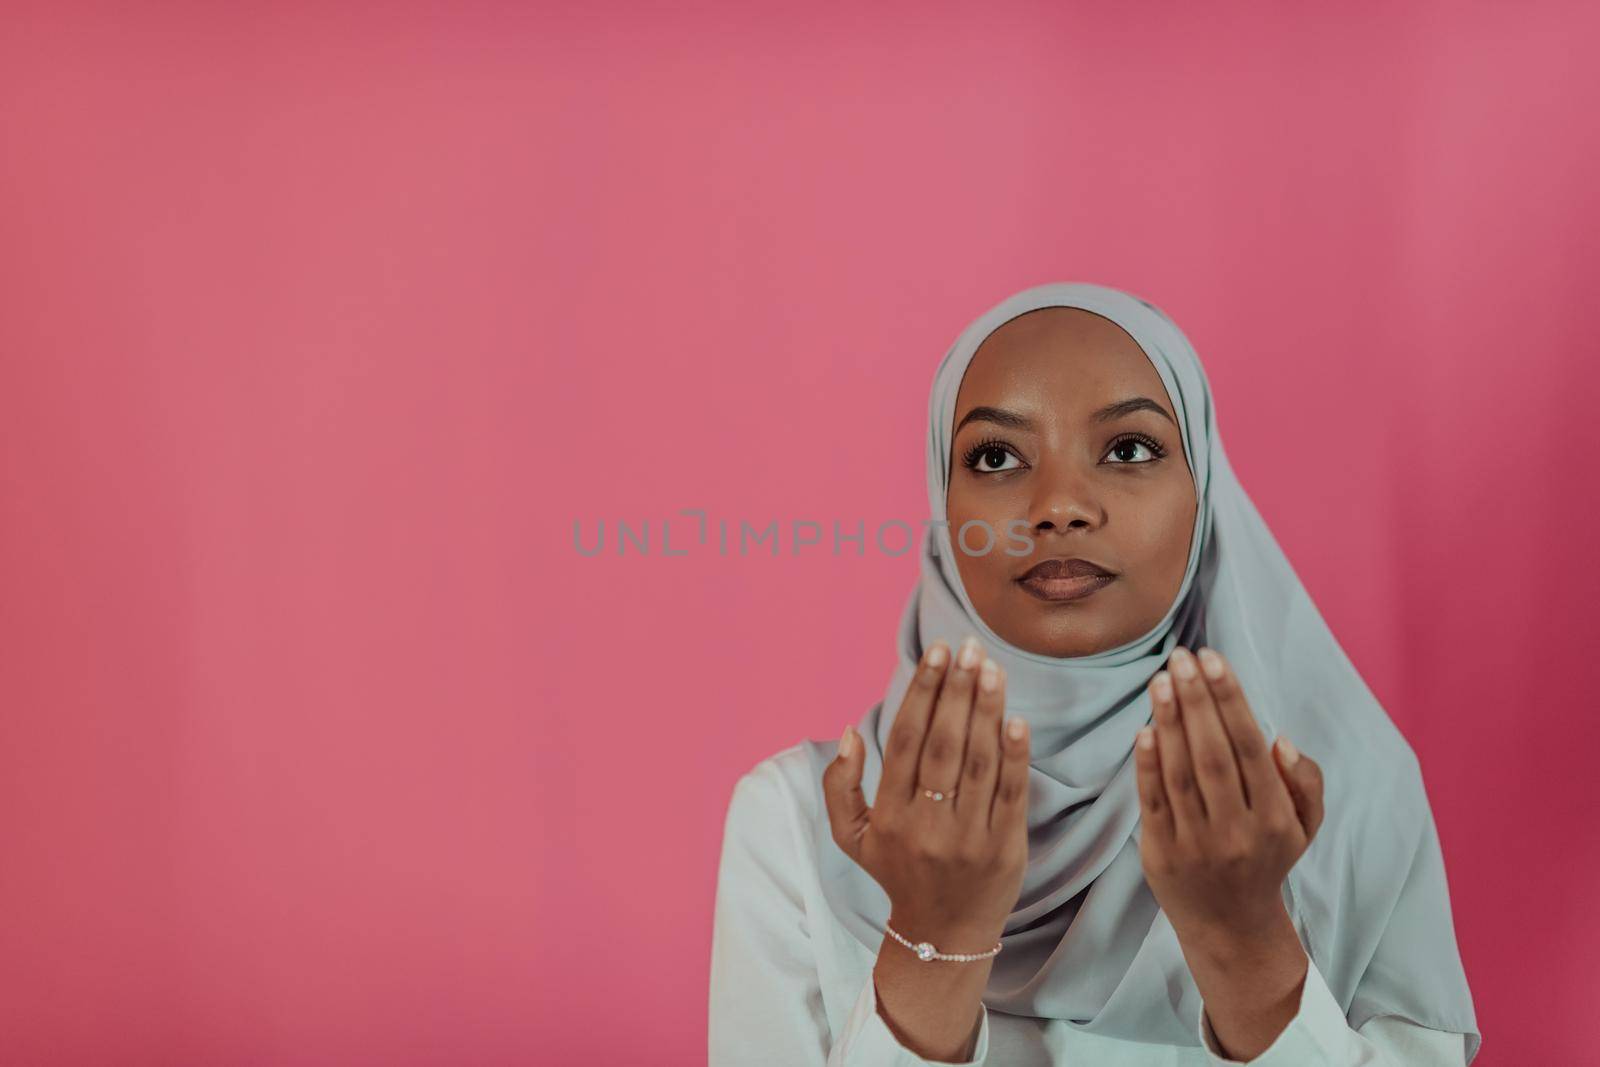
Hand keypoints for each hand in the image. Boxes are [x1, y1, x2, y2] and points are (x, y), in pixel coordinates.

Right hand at [822, 635, 1030, 948]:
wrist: (944, 932)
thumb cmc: (898, 871)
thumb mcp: (853, 837)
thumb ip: (840, 785)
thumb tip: (849, 733)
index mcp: (890, 814)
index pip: (906, 741)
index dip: (920, 693)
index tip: (935, 654)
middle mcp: (927, 823)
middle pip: (942, 745)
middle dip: (955, 690)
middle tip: (967, 646)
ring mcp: (968, 836)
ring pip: (977, 762)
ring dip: (985, 710)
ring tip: (990, 667)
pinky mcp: (1005, 846)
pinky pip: (1010, 793)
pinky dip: (1015, 755)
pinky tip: (1016, 719)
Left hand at [1133, 645, 1323, 952]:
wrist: (1231, 925)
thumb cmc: (1267, 858)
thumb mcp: (1304, 827)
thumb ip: (1305, 781)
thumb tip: (1278, 738)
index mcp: (1276, 818)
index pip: (1249, 746)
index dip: (1230, 699)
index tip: (1213, 659)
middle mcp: (1238, 831)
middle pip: (1213, 754)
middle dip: (1197, 700)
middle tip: (1182, 657)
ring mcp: (1197, 844)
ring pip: (1181, 773)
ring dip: (1168, 722)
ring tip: (1160, 680)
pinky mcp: (1161, 854)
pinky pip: (1153, 801)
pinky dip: (1148, 764)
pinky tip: (1144, 729)